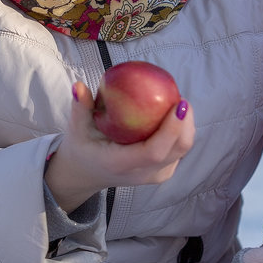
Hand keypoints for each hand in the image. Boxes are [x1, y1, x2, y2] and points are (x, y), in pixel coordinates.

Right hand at [45, 81, 193, 211]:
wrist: (87, 173)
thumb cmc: (83, 147)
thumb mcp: (77, 128)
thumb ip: (79, 108)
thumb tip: (78, 86)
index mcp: (121, 164)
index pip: (154, 150)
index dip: (172, 128)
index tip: (180, 104)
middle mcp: (142, 173)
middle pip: (176, 150)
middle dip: (186, 124)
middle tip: (182, 99)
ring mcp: (154, 176)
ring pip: (181, 151)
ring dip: (186, 127)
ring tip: (179, 104)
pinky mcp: (161, 173)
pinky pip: (178, 152)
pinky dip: (181, 133)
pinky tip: (174, 115)